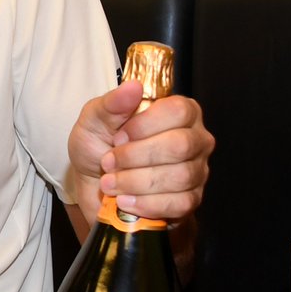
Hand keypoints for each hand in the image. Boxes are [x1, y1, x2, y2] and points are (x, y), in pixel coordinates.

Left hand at [68, 81, 212, 222]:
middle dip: (136, 157)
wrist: (94, 186)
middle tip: (109, 162)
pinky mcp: (190, 200)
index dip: (144, 125)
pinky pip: (179, 204)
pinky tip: (125, 201)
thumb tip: (133, 87)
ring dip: (136, 182)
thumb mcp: (95, 120)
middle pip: (180, 145)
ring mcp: (196, 171)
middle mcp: (195, 139)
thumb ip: (112, 103)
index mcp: (179, 112)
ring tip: (110, 183)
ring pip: (179, 177)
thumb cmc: (99, 147)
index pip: (178, 111)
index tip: (118, 137)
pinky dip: (146, 204)